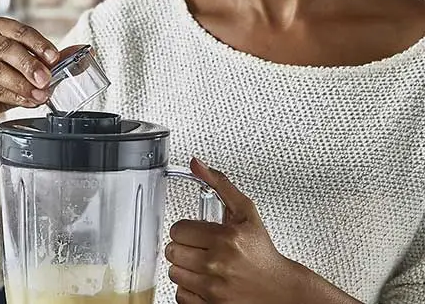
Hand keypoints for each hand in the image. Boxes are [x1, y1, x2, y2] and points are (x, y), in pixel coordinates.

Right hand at [0, 17, 77, 130]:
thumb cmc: (7, 78)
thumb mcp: (32, 66)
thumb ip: (55, 58)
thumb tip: (86, 52)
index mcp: (0, 29)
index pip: (20, 30)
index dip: (39, 43)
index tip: (55, 58)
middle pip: (7, 48)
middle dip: (30, 64)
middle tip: (47, 78)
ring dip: (22, 84)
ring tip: (40, 94)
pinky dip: (13, 96)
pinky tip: (28, 101)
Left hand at [165, 158, 301, 303]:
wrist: (281, 291)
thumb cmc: (263, 254)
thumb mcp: (246, 214)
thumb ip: (220, 185)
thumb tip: (197, 164)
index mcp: (227, 239)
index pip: (178, 230)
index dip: (187, 230)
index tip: (197, 233)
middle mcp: (219, 264)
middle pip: (172, 251)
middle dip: (184, 248)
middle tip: (199, 249)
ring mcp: (214, 288)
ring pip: (174, 273)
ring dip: (185, 268)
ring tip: (203, 265)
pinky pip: (181, 295)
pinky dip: (189, 289)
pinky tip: (204, 281)